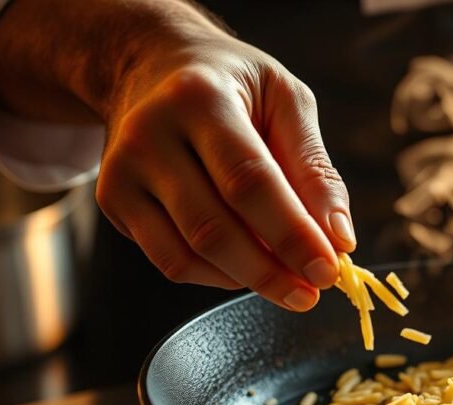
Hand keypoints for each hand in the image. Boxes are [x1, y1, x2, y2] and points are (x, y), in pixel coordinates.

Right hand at [94, 27, 354, 310]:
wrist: (149, 64)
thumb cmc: (233, 85)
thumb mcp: (286, 100)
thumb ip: (314, 167)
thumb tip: (339, 237)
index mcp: (200, 99)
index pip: (250, 182)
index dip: (292, 234)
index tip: (329, 270)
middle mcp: (149, 135)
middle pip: (214, 228)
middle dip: (271, 272)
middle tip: (312, 293)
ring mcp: (122, 172)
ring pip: (187, 255)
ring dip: (247, 280)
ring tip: (290, 283)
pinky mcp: (113, 202)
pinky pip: (170, 261)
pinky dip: (217, 276)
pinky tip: (249, 268)